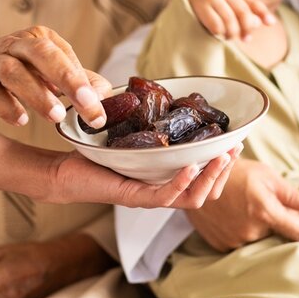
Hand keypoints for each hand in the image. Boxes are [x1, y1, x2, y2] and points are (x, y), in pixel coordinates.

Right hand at [0, 26, 109, 128]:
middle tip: (86, 105)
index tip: (99, 109)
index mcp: (42, 40)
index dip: (84, 83)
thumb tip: (106, 99)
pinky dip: (4, 105)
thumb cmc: (22, 72)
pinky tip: (21, 120)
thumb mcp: (54, 74)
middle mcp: (18, 45)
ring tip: (56, 116)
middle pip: (42, 55)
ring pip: (12, 71)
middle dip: (67, 80)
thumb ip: (82, 84)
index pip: (67, 59)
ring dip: (36, 94)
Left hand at [43, 144, 242, 208]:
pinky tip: (192, 165)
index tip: (236, 143)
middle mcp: (162, 194)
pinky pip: (165, 195)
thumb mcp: (134, 138)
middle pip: (207, 193)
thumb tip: (174, 99)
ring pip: (193, 198)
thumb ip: (155, 129)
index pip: (206, 183)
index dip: (224, 167)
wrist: (63, 170)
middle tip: (235, 148)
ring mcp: (149, 198)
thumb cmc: (97, 155)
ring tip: (223, 156)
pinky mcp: (134, 198)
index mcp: (167, 182)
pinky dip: (182, 182)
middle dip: (225, 172)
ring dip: (211, 178)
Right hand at [185, 159, 298, 250]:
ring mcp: (234, 240)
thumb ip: (292, 195)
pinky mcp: (222, 245)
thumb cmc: (236, 172)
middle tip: (271, 202)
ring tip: (250, 205)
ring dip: (263, 226)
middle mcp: (250, 231)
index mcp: (264, 211)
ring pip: (261, 238)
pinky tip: (239, 214)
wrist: (197, 177)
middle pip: (279, 234)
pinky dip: (248, 231)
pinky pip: (244, 242)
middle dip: (282, 221)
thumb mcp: (267, 176)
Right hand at [188, 0, 275, 40]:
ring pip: (230, 20)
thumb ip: (246, 13)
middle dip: (247, 28)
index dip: (262, 12)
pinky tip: (219, 33)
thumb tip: (259, 23)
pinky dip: (220, 32)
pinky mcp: (201, 7)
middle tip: (247, 39)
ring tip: (230, 37)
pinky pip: (216, 25)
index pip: (252, 1)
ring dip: (233, 33)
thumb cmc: (216, 4)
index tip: (271, 23)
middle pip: (243, 12)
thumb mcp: (231, 4)